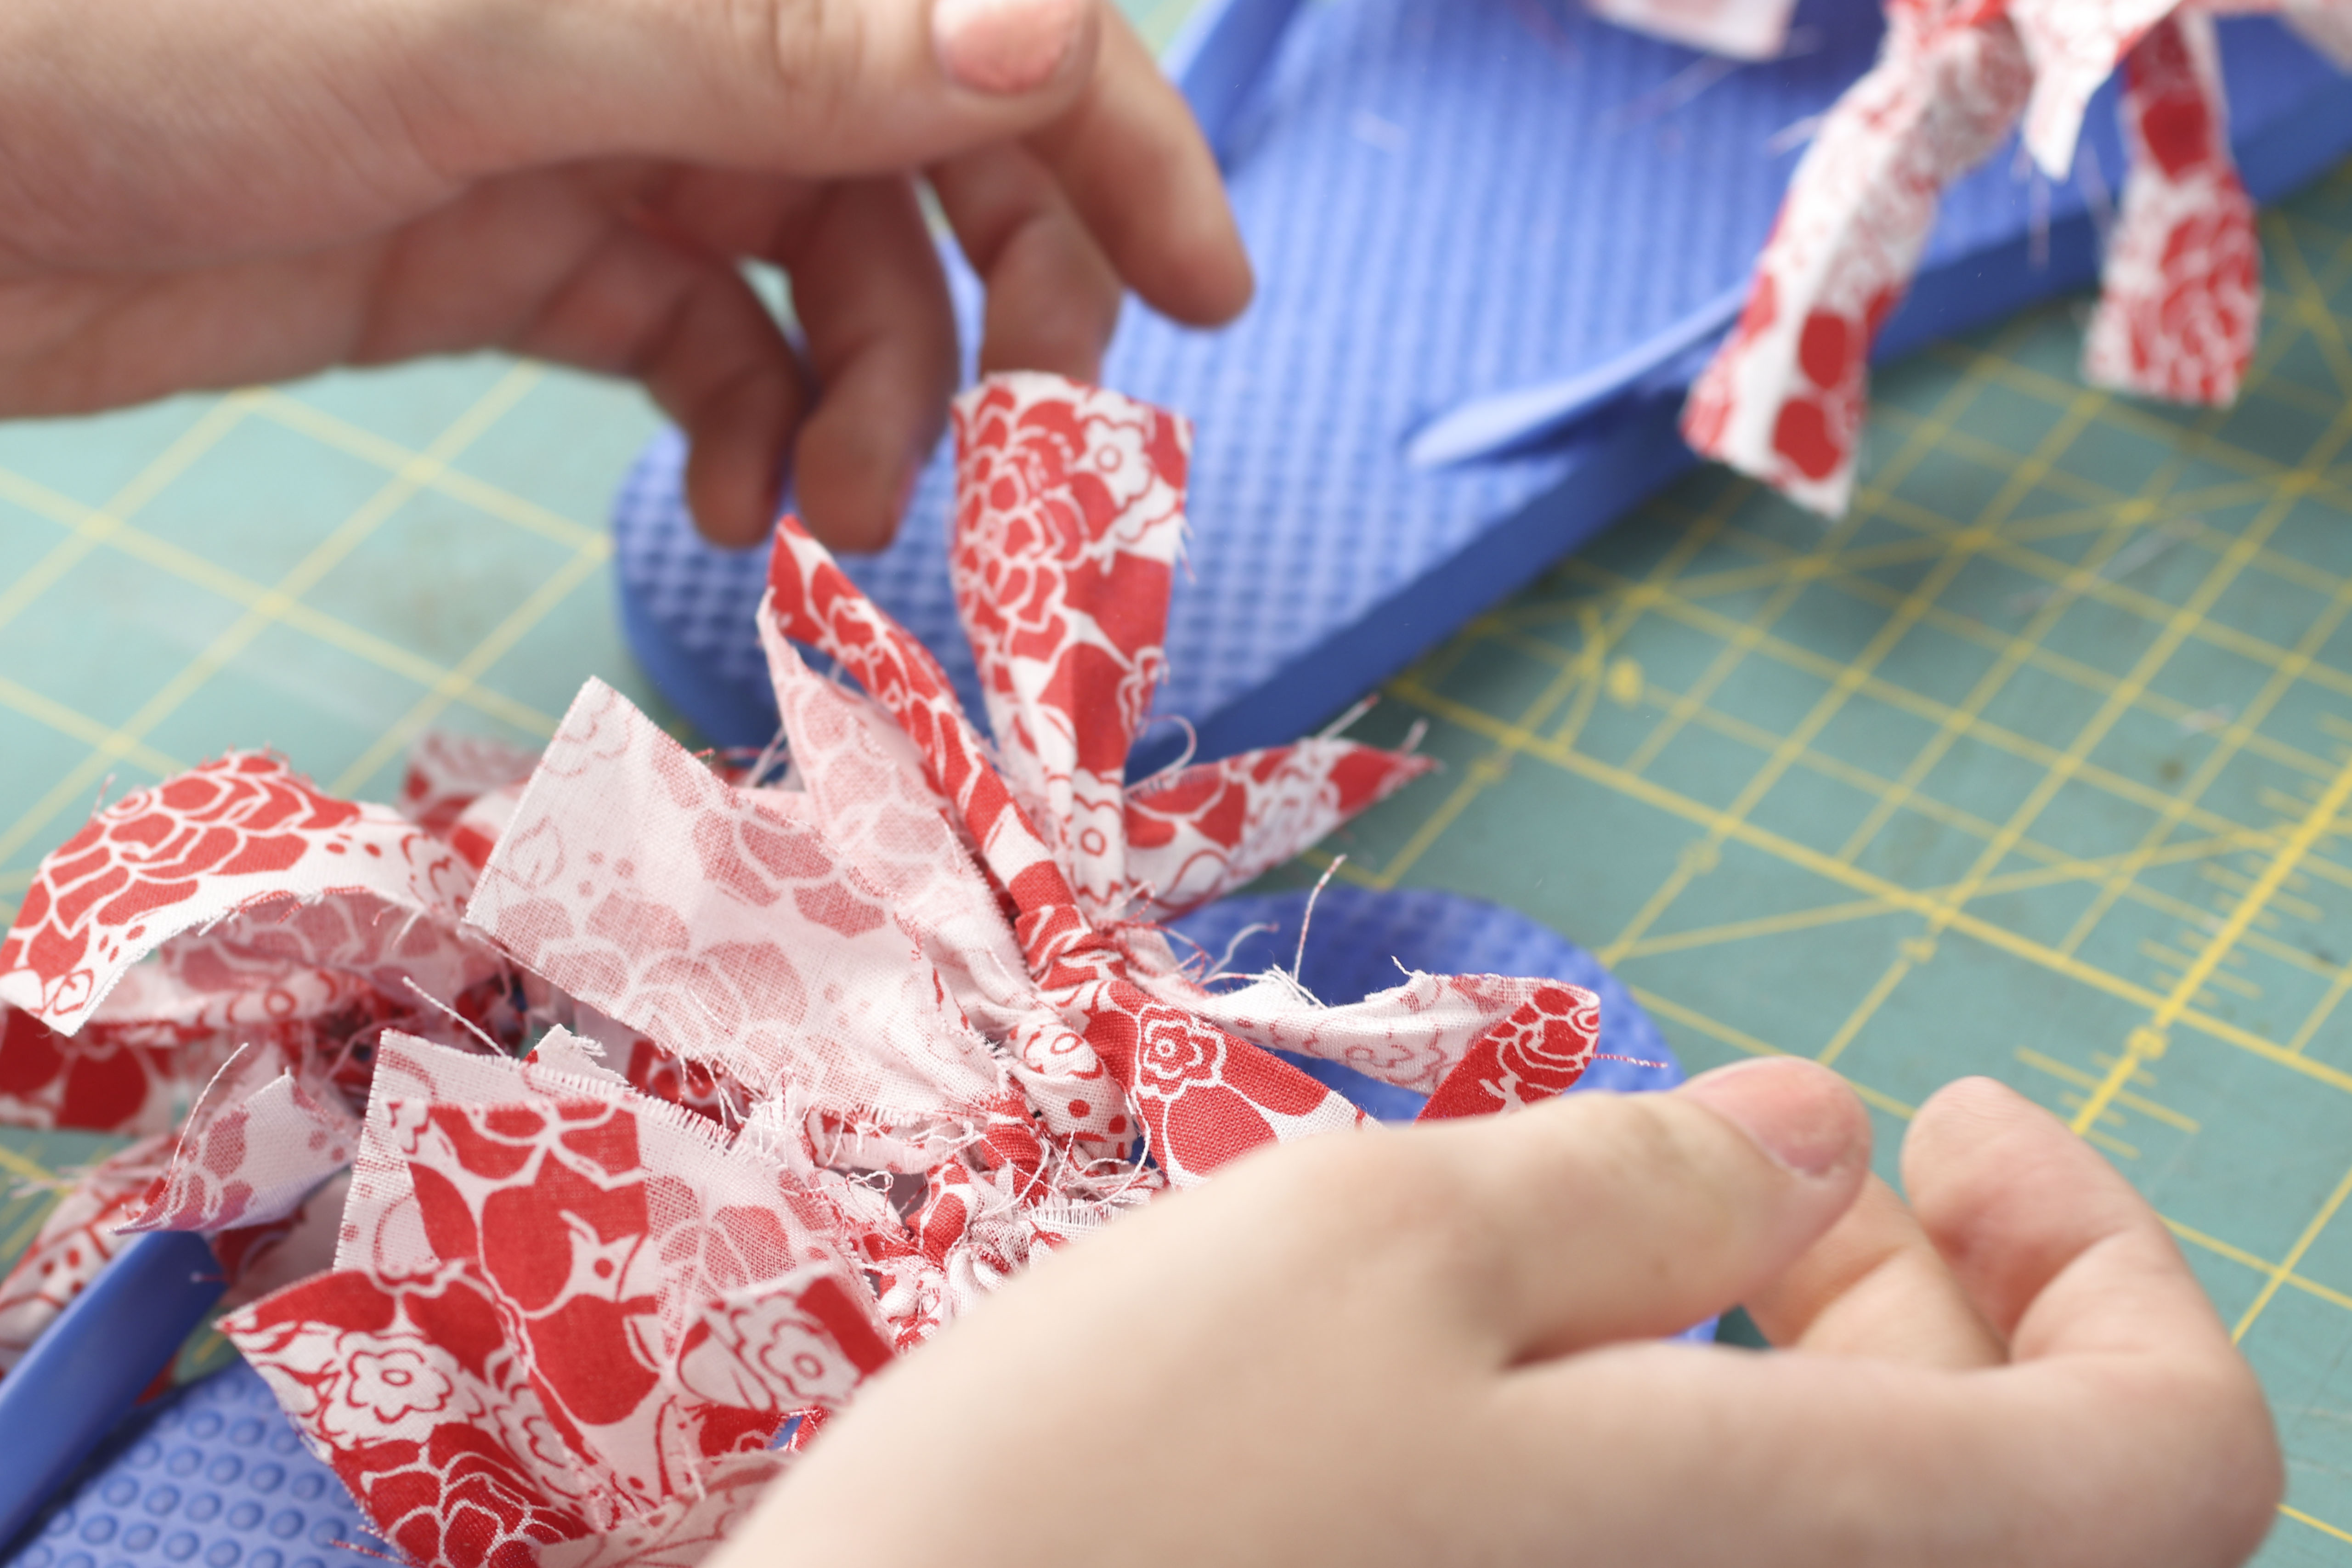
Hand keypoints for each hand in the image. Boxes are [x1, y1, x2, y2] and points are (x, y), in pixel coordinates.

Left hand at [0, 0, 1246, 548]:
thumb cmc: (138, 31)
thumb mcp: (486, 31)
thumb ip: (775, 34)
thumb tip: (1046, 33)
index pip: (978, 8)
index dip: (1114, 135)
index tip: (1208, 295)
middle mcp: (675, 14)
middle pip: (926, 146)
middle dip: (1004, 300)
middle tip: (1020, 457)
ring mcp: (598, 128)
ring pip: (825, 267)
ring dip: (871, 401)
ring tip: (841, 522)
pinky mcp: (520, 247)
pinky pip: (703, 343)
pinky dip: (747, 430)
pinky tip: (729, 509)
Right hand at [719, 1062, 2281, 1566]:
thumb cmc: (1124, 1491)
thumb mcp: (1385, 1248)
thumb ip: (1641, 1185)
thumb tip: (1816, 1139)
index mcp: (1792, 1560)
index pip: (2170, 1457)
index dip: (2108, 1259)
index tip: (1948, 1116)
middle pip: (1996, 1471)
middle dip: (1910, 1267)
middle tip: (1732, 1143)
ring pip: (1832, 1508)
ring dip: (1783, 1340)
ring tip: (1610, 1225)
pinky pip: (1695, 1554)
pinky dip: (1680, 1427)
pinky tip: (1544, 1345)